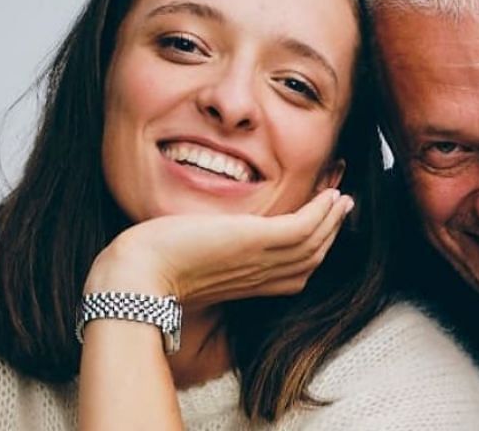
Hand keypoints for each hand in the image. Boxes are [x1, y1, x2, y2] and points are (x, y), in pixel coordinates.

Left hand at [85, 189, 353, 309]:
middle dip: (330, 231)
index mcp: (247, 283)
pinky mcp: (255, 241)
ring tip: (341, 197)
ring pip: (314, 242)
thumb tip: (200, 245)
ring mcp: (260, 259)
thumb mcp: (186, 263)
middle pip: (311, 257)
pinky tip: (327, 195)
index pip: (294, 271)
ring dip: (332, 218)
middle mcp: (260, 275)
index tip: (321, 224)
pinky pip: (304, 227)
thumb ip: (204, 256)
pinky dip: (321, 212)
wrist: (136, 277)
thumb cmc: (150, 270)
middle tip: (341, 206)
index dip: (313, 247)